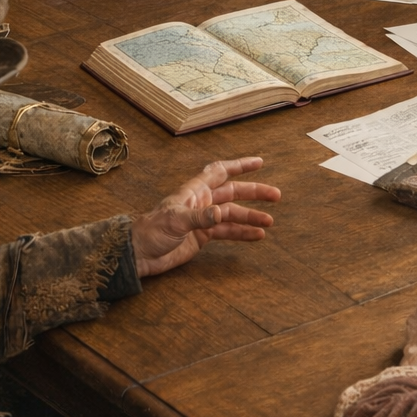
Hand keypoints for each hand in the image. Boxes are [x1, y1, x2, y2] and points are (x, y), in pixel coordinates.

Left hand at [130, 157, 280, 276]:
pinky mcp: (202, 237)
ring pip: (233, 214)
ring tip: (269, 221)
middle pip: (233, 193)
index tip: (259, 162)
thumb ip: (199, 217)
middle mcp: (202, 202)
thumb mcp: (175, 221)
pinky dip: (242, 233)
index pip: (220, 172)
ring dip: (251, 216)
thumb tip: (221, 213)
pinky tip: (257, 236)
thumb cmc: (151, 231)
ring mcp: (203, 220)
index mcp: (194, 191)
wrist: (139, 253)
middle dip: (254, 193)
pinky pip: (227, 232)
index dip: (239, 165)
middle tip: (276, 195)